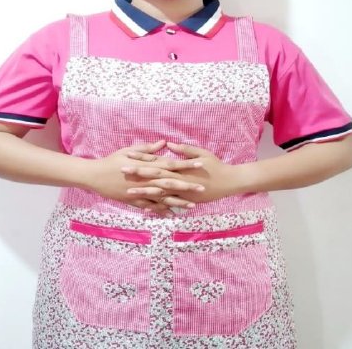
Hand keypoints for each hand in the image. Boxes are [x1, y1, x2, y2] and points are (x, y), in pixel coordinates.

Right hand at [87, 140, 205, 216]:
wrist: (96, 176)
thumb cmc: (113, 160)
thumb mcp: (129, 150)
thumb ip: (148, 149)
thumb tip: (164, 143)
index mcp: (147, 166)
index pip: (171, 164)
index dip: (186, 164)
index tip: (199, 164)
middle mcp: (146, 180)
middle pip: (171, 183)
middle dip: (187, 186)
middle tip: (202, 188)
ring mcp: (141, 192)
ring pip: (163, 198)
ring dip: (178, 201)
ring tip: (192, 205)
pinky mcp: (134, 201)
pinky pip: (150, 207)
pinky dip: (161, 211)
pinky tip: (172, 215)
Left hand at [122, 142, 239, 202]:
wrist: (229, 183)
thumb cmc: (215, 165)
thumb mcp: (201, 153)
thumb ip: (184, 149)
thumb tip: (168, 143)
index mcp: (180, 167)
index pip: (157, 161)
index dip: (142, 159)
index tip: (128, 157)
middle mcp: (179, 180)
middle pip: (154, 177)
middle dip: (138, 175)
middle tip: (122, 171)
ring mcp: (182, 192)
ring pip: (159, 193)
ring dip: (144, 192)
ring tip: (129, 192)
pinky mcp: (186, 200)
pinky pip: (169, 204)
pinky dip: (157, 206)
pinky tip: (144, 208)